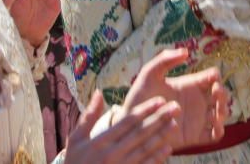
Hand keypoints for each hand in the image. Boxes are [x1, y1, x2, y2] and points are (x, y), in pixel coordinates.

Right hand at [61, 92, 175, 163]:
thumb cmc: (74, 163)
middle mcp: (112, 154)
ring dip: (161, 136)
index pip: (127, 121)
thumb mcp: (75, 140)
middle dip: (159, 119)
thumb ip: (88, 116)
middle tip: (176, 107)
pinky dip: (156, 158)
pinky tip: (167, 148)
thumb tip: (99, 92)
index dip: (145, 109)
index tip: (160, 100)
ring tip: (175, 123)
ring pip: (145, 149)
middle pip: (140, 133)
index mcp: (100, 141)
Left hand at [122, 48, 228, 150]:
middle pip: (221, 95)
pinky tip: (214, 126)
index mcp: (190, 85)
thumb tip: (185, 52)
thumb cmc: (141, 97)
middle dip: (223, 93)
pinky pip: (214, 135)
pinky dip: (219, 131)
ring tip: (217, 111)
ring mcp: (198, 119)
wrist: (133, 125)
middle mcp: (197, 101)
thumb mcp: (149, 74)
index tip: (213, 79)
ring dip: (224, 111)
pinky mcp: (195, 136)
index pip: (211, 78)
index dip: (216, 77)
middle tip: (217, 93)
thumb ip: (164, 59)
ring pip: (221, 114)